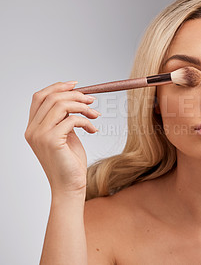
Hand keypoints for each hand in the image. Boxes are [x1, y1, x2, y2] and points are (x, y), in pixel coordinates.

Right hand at [25, 81, 99, 195]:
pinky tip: (93, 129)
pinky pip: (72, 119)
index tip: (77, 85)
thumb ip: (65, 118)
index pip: (40, 97)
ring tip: (95, 114)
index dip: (58, 87)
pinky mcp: (52, 141)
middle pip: (52, 98)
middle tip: (92, 100)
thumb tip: (76, 100)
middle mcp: (33, 130)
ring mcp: (40, 135)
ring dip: (83, 106)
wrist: (70, 186)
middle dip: (75, 95)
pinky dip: (86, 121)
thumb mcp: (66, 135)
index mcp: (33, 127)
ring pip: (61, 105)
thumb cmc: (70, 163)